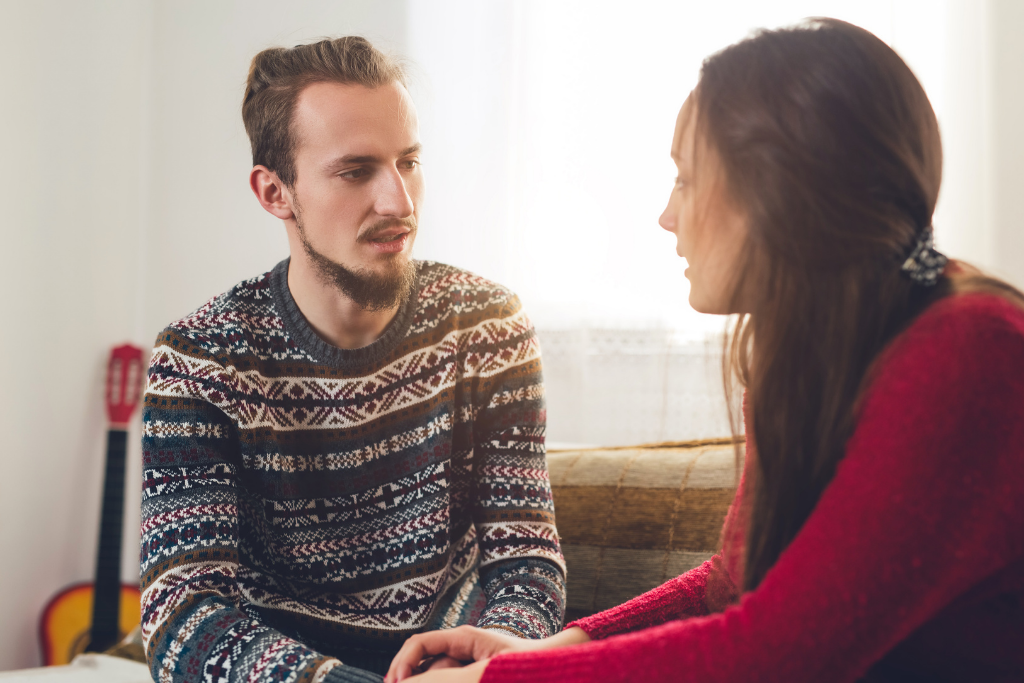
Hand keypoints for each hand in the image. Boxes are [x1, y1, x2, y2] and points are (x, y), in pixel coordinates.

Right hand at [386, 626, 591, 682]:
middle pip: (424, 664)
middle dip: (412, 679)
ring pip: (436, 676)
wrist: (552, 669)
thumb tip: (412, 680)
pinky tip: (440, 681)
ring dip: (431, 680)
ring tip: (472, 680)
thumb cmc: (526, 664)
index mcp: (465, 637)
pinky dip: (442, 681)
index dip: (402, 663)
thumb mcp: (484, 671)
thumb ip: (447, 675)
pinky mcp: (469, 674)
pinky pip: (449, 678)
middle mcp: (461, 648)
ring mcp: (465, 663)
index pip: (420, 643)